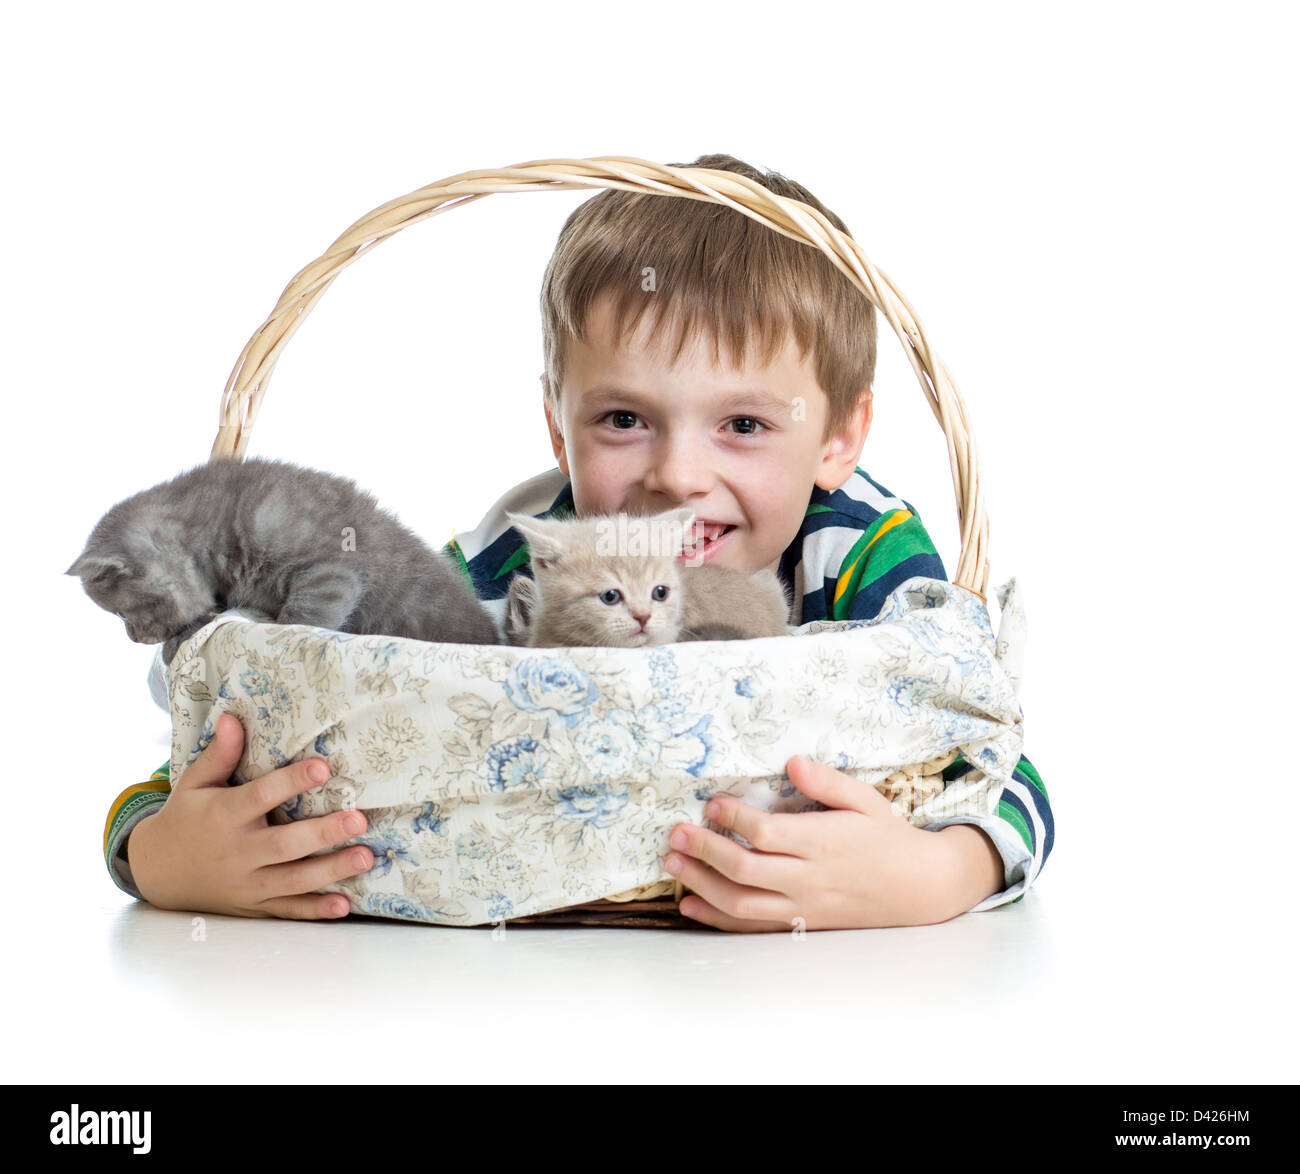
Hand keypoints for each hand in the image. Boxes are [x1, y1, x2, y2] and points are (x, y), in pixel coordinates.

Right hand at [128, 712, 373, 918]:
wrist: (157, 872)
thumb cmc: (186, 818)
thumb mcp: (194, 784)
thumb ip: (218, 755)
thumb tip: (232, 717)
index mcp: (225, 815)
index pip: (262, 796)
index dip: (292, 782)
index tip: (324, 767)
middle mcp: (238, 851)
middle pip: (285, 844)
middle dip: (324, 833)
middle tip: (359, 819)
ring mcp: (247, 882)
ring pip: (294, 879)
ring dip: (331, 871)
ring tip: (366, 856)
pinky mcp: (253, 905)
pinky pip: (287, 910)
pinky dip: (314, 910)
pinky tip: (344, 906)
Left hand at [663, 755, 971, 931]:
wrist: (918, 888)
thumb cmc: (887, 836)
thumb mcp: (865, 800)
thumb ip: (827, 782)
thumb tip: (792, 761)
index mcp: (823, 842)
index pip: (768, 833)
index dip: (735, 818)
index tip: (711, 803)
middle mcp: (809, 878)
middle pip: (746, 868)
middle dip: (705, 851)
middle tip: (677, 833)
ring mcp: (803, 906)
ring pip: (742, 902)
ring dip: (702, 884)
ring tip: (673, 864)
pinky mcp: (800, 924)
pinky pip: (752, 926)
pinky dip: (717, 918)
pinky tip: (690, 904)